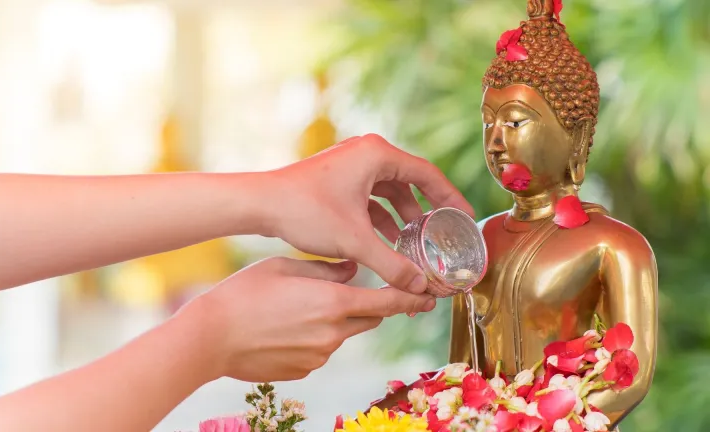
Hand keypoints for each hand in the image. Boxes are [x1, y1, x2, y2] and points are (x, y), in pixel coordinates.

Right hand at [176, 257, 434, 381]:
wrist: (210, 337)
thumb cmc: (244, 293)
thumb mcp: (286, 266)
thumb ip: (328, 269)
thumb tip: (353, 271)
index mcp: (333, 302)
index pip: (387, 303)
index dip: (411, 300)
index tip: (429, 297)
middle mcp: (333, 333)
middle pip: (368, 319)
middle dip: (368, 306)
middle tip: (348, 292)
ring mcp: (319, 355)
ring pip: (342, 334)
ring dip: (335, 321)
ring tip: (296, 308)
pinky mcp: (305, 370)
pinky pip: (321, 350)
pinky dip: (314, 338)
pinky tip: (284, 328)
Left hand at [264, 134, 473, 293]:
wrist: (260, 204)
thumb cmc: (305, 211)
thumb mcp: (355, 241)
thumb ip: (393, 264)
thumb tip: (421, 287)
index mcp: (377, 154)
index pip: (428, 175)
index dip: (451, 199)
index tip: (465, 219)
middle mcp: (366, 152)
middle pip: (410, 182)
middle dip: (426, 212)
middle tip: (443, 235)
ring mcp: (351, 163)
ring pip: (389, 191)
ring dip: (402, 218)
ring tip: (415, 245)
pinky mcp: (338, 177)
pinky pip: (370, 196)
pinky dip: (380, 218)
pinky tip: (386, 243)